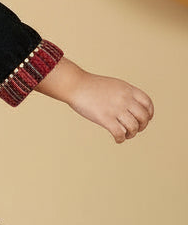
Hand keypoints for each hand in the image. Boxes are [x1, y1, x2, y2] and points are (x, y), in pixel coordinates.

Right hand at [35, 58, 153, 141]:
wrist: (75, 85)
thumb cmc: (91, 86)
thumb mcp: (114, 85)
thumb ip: (125, 94)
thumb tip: (132, 107)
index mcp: (128, 89)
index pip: (148, 103)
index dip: (149, 114)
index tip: (145, 120)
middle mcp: (125, 99)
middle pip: (143, 117)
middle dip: (142, 126)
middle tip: (135, 129)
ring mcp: (115, 109)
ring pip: (134, 127)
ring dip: (132, 134)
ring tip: (126, 135)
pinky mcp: (105, 118)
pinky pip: (120, 133)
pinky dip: (121, 139)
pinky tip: (118, 139)